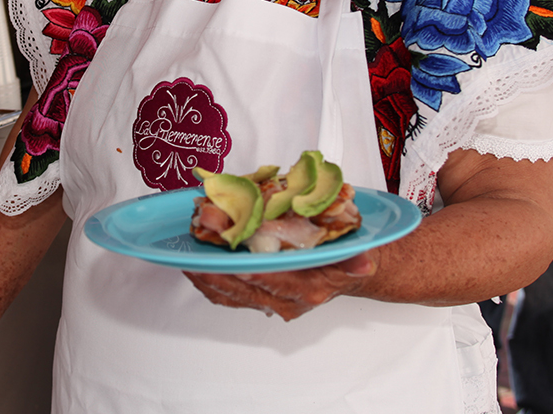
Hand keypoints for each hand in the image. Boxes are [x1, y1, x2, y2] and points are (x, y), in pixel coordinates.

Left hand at [183, 249, 377, 321]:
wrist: (346, 271)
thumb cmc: (344, 257)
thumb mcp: (356, 252)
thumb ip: (356, 259)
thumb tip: (364, 264)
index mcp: (307, 288)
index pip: (276, 283)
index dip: (254, 274)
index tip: (236, 264)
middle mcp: (286, 299)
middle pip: (244, 290)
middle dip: (219, 273)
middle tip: (198, 257)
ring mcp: (269, 300)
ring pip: (230, 295)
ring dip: (208, 278)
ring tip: (188, 260)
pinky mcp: (257, 296)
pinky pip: (226, 295)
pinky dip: (209, 281)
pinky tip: (196, 265)